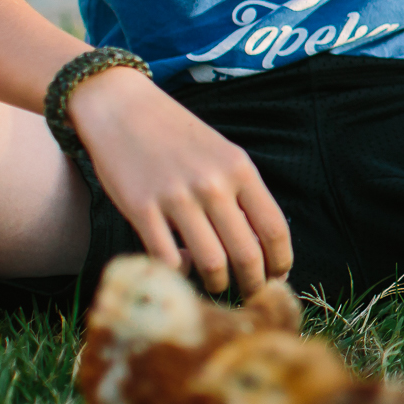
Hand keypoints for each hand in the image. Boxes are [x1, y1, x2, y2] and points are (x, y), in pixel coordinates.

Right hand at [68, 66, 292, 293]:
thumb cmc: (177, 135)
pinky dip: (179, 273)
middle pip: (247, 253)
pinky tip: (181, 266)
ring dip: (217, 283)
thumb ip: (242, 193)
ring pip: (211, 263)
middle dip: (253, 283)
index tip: (278, 277)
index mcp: (240, 169)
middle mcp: (213, 184)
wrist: (123, 109)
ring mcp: (176, 197)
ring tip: (216, 284)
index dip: (281, 261)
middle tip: (249, 293)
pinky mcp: (140, 209)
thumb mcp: (223, 154)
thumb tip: (263, 244)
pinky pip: (167, 259)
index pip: (275, 228)